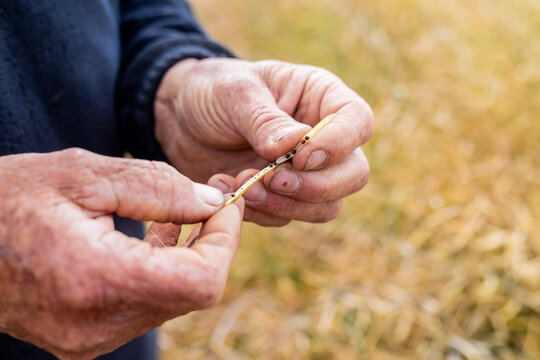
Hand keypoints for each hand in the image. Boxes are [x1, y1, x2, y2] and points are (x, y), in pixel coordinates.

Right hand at [0, 149, 243, 358]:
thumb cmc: (8, 199)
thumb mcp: (85, 175)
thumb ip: (158, 189)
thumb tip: (211, 204)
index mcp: (96, 280)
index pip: (200, 281)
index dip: (225, 240)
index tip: (226, 203)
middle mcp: (96, 325)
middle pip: (192, 292)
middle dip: (212, 243)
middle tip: (211, 199)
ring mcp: (90, 339)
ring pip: (174, 300)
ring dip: (189, 256)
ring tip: (181, 212)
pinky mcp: (85, 338)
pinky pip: (147, 306)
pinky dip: (163, 271)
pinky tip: (157, 237)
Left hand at [155, 58, 372, 225]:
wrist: (179, 118)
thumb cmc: (212, 91)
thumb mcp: (235, 93)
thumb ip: (266, 120)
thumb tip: (296, 147)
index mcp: (321, 98)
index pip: (359, 122)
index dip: (340, 144)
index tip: (300, 156)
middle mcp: (322, 139)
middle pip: (353, 175)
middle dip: (315, 185)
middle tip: (272, 179)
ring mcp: (304, 173)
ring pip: (325, 206)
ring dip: (286, 205)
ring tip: (240, 186)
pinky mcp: (280, 198)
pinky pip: (286, 218)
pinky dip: (258, 212)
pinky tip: (225, 189)